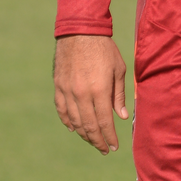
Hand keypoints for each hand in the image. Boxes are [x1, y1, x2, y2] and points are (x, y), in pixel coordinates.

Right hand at [54, 34, 128, 154]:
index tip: (114, 147)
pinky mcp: (58, 86)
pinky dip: (67, 121)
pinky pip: (61, 109)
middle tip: (104, 149)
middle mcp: (81, 93)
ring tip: (92, 140)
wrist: (80, 31)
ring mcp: (67, 90)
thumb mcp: (118, 69)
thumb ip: (118, 95)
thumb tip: (121, 117)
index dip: (109, 137)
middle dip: (97, 140)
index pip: (104, 122)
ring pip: (74, 120)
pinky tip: (74, 128)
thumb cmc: (104, 49)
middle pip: (88, 125)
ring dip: (83, 134)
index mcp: (99, 90)